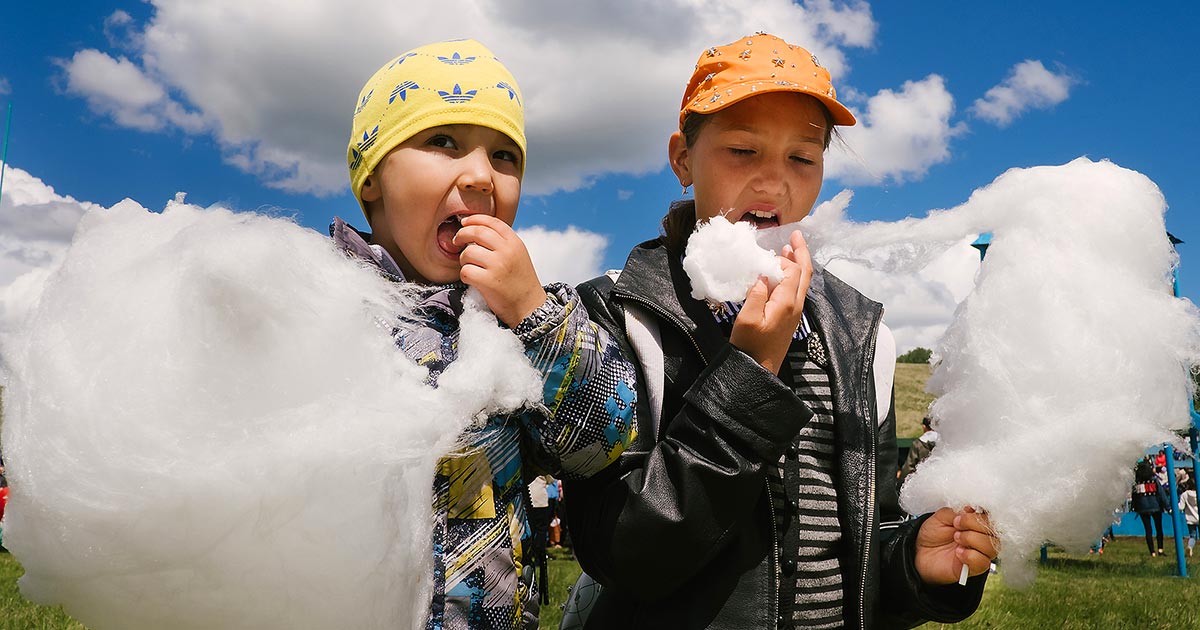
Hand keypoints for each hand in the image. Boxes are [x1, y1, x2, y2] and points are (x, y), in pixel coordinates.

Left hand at [454, 214, 547, 327]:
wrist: (529, 306)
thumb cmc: (520, 281)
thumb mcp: (518, 255)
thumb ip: (502, 242)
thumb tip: (476, 229)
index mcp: (515, 242)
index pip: (492, 221)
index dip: (475, 219)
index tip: (465, 222)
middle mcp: (507, 251)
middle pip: (476, 232)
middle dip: (462, 234)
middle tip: (457, 241)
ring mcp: (498, 266)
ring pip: (468, 252)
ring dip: (464, 259)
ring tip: (470, 266)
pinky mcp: (489, 282)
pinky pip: (465, 271)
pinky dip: (465, 275)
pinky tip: (472, 279)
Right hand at [729, 230, 811, 373]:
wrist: (758, 370)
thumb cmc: (749, 346)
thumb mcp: (746, 319)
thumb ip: (755, 294)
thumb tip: (762, 275)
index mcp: (786, 303)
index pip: (792, 271)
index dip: (785, 257)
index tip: (773, 248)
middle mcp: (795, 305)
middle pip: (805, 273)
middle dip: (802, 252)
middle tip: (795, 234)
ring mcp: (794, 312)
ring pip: (802, 282)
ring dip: (797, 263)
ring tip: (790, 248)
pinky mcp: (790, 317)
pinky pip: (796, 290)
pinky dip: (792, 276)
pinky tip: (781, 273)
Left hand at [914, 506, 998, 584]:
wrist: (919, 552)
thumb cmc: (932, 533)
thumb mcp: (942, 516)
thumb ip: (957, 511)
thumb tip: (971, 509)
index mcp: (976, 523)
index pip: (991, 518)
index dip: (979, 515)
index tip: (962, 514)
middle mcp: (981, 538)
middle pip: (995, 532)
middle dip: (975, 525)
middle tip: (957, 525)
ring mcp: (979, 553)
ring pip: (992, 548)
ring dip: (973, 539)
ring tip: (956, 538)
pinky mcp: (973, 568)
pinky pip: (983, 563)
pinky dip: (971, 556)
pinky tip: (958, 553)